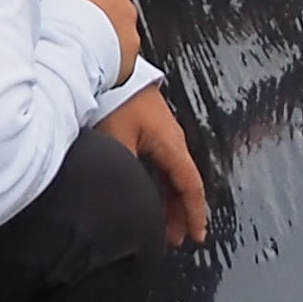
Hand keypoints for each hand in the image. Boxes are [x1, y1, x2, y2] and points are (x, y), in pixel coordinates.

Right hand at [65, 0, 144, 70]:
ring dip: (111, 43)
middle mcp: (127, 9)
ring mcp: (131, 37)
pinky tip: (91, 67)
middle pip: (123, 10)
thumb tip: (67, 1)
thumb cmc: (58, 23)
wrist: (66, 57)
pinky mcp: (130, 63)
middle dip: (107, 20)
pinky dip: (113, 65)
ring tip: (86, 52)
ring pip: (126, 38)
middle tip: (85, 30)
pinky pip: (124, 62)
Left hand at [102, 81, 209, 247]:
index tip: (196, 237)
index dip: (194, 214)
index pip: (189, 186)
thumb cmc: (111, 103)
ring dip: (171, 198)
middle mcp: (172, 138)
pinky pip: (163, 161)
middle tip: (177, 238)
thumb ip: (124, 176)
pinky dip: (162, 181)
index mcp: (170, 144)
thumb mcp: (115, 145)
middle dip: (182, 212)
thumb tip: (126, 207)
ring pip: (173, 172)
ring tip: (163, 222)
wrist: (106, 63)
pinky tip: (151, 191)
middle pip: (184, 181)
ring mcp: (162, 130)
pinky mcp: (149, 125)